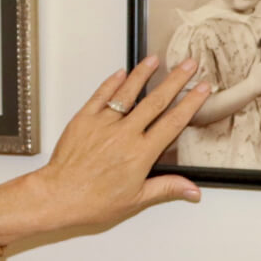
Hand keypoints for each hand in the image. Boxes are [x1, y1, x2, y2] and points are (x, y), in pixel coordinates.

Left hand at [14, 56, 209, 234]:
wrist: (58, 196)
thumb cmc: (93, 201)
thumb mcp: (136, 200)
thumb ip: (166, 188)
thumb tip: (193, 191)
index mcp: (141, 153)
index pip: (173, 122)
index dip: (190, 103)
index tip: (202, 89)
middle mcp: (125, 134)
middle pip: (156, 101)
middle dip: (175, 80)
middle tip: (188, 65)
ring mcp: (103, 124)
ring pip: (128, 93)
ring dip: (143, 74)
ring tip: (155, 59)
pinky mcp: (83, 120)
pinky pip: (100, 96)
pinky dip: (111, 83)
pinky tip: (121, 73)